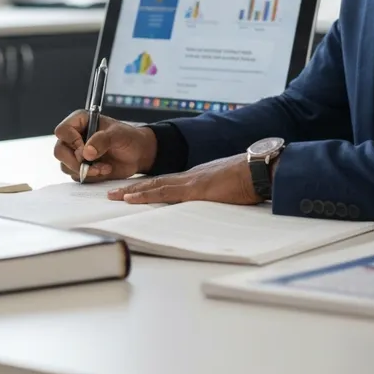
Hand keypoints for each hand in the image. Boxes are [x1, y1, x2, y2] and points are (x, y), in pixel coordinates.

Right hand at [52, 110, 157, 181]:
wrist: (138, 155)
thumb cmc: (129, 138)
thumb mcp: (118, 135)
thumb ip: (102, 140)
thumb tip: (86, 153)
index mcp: (80, 122)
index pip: (62, 131)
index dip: (72, 142)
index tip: (87, 149)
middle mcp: (74, 137)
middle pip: (59, 151)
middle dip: (76, 162)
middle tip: (92, 165)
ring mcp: (76, 153)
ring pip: (65, 166)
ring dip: (85, 171)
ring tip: (104, 167)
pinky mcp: (81, 167)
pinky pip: (76, 176)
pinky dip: (90, 177)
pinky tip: (104, 171)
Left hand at [105, 154, 261, 204]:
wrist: (261, 170)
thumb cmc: (250, 179)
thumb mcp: (228, 188)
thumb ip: (217, 194)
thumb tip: (213, 203)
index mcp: (197, 178)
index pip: (167, 183)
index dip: (148, 187)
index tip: (132, 192)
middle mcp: (189, 177)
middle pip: (155, 183)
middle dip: (132, 188)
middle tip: (111, 193)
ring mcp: (191, 182)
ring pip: (154, 186)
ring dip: (132, 192)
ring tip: (113, 196)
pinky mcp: (194, 189)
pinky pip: (164, 193)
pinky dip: (145, 195)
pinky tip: (131, 199)